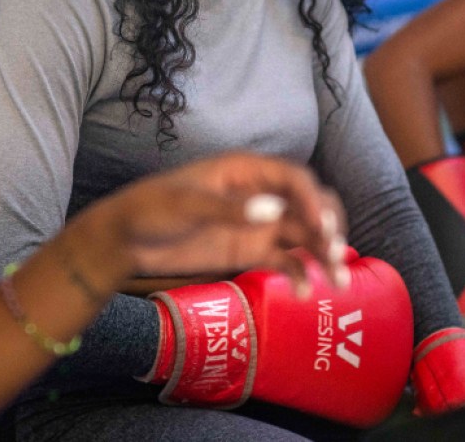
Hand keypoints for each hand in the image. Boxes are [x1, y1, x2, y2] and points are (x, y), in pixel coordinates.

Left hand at [96, 152, 347, 293]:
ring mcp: (258, 224)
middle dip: (328, 227)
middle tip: (336, 254)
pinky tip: (303, 293)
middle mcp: (261, 195)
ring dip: (324, 255)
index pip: (294, 178)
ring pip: (304, 235)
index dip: (312, 199)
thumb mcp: (185, 205)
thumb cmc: (151, 209)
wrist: (126, 239)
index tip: (321, 226)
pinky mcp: (251, 250)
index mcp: (246, 171)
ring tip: (337, 282)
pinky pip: (286, 260)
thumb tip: (272, 211)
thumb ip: (228, 209)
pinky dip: (299, 274)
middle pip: (309, 205)